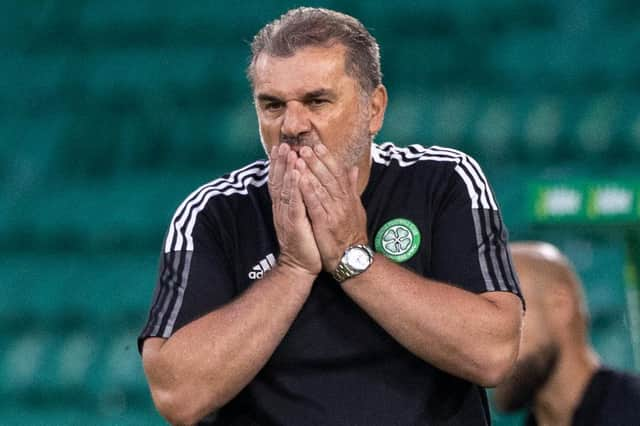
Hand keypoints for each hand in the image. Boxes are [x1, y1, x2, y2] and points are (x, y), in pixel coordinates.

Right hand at [269, 144, 321, 277]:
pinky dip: (294, 188)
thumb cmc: (304, 242)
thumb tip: (305, 187)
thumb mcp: (303, 218)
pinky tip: (296, 175)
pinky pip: (294, 202)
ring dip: (286, 170)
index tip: (282, 147)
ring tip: (289, 153)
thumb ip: (303, 201)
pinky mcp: (295, 223)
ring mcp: (287, 216)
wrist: (299, 266)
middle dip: (280, 162)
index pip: (280, 181)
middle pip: (279, 181)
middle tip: (283, 145)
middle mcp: (282, 209)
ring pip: (285, 188)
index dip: (280, 164)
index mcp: (285, 207)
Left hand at [296, 144, 367, 271]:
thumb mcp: (356, 208)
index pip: (338, 173)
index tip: (318, 145)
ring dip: (310, 171)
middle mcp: (343, 202)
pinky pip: (316, 205)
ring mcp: (334, 213)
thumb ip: (352, 188)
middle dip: (316, 161)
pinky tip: (300, 180)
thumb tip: (353, 168)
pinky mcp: (326, 224)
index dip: (328, 159)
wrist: (353, 258)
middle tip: (304, 147)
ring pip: (322, 188)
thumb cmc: (352, 233)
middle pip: (329, 177)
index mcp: (348, 197)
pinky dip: (308, 191)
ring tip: (299, 157)